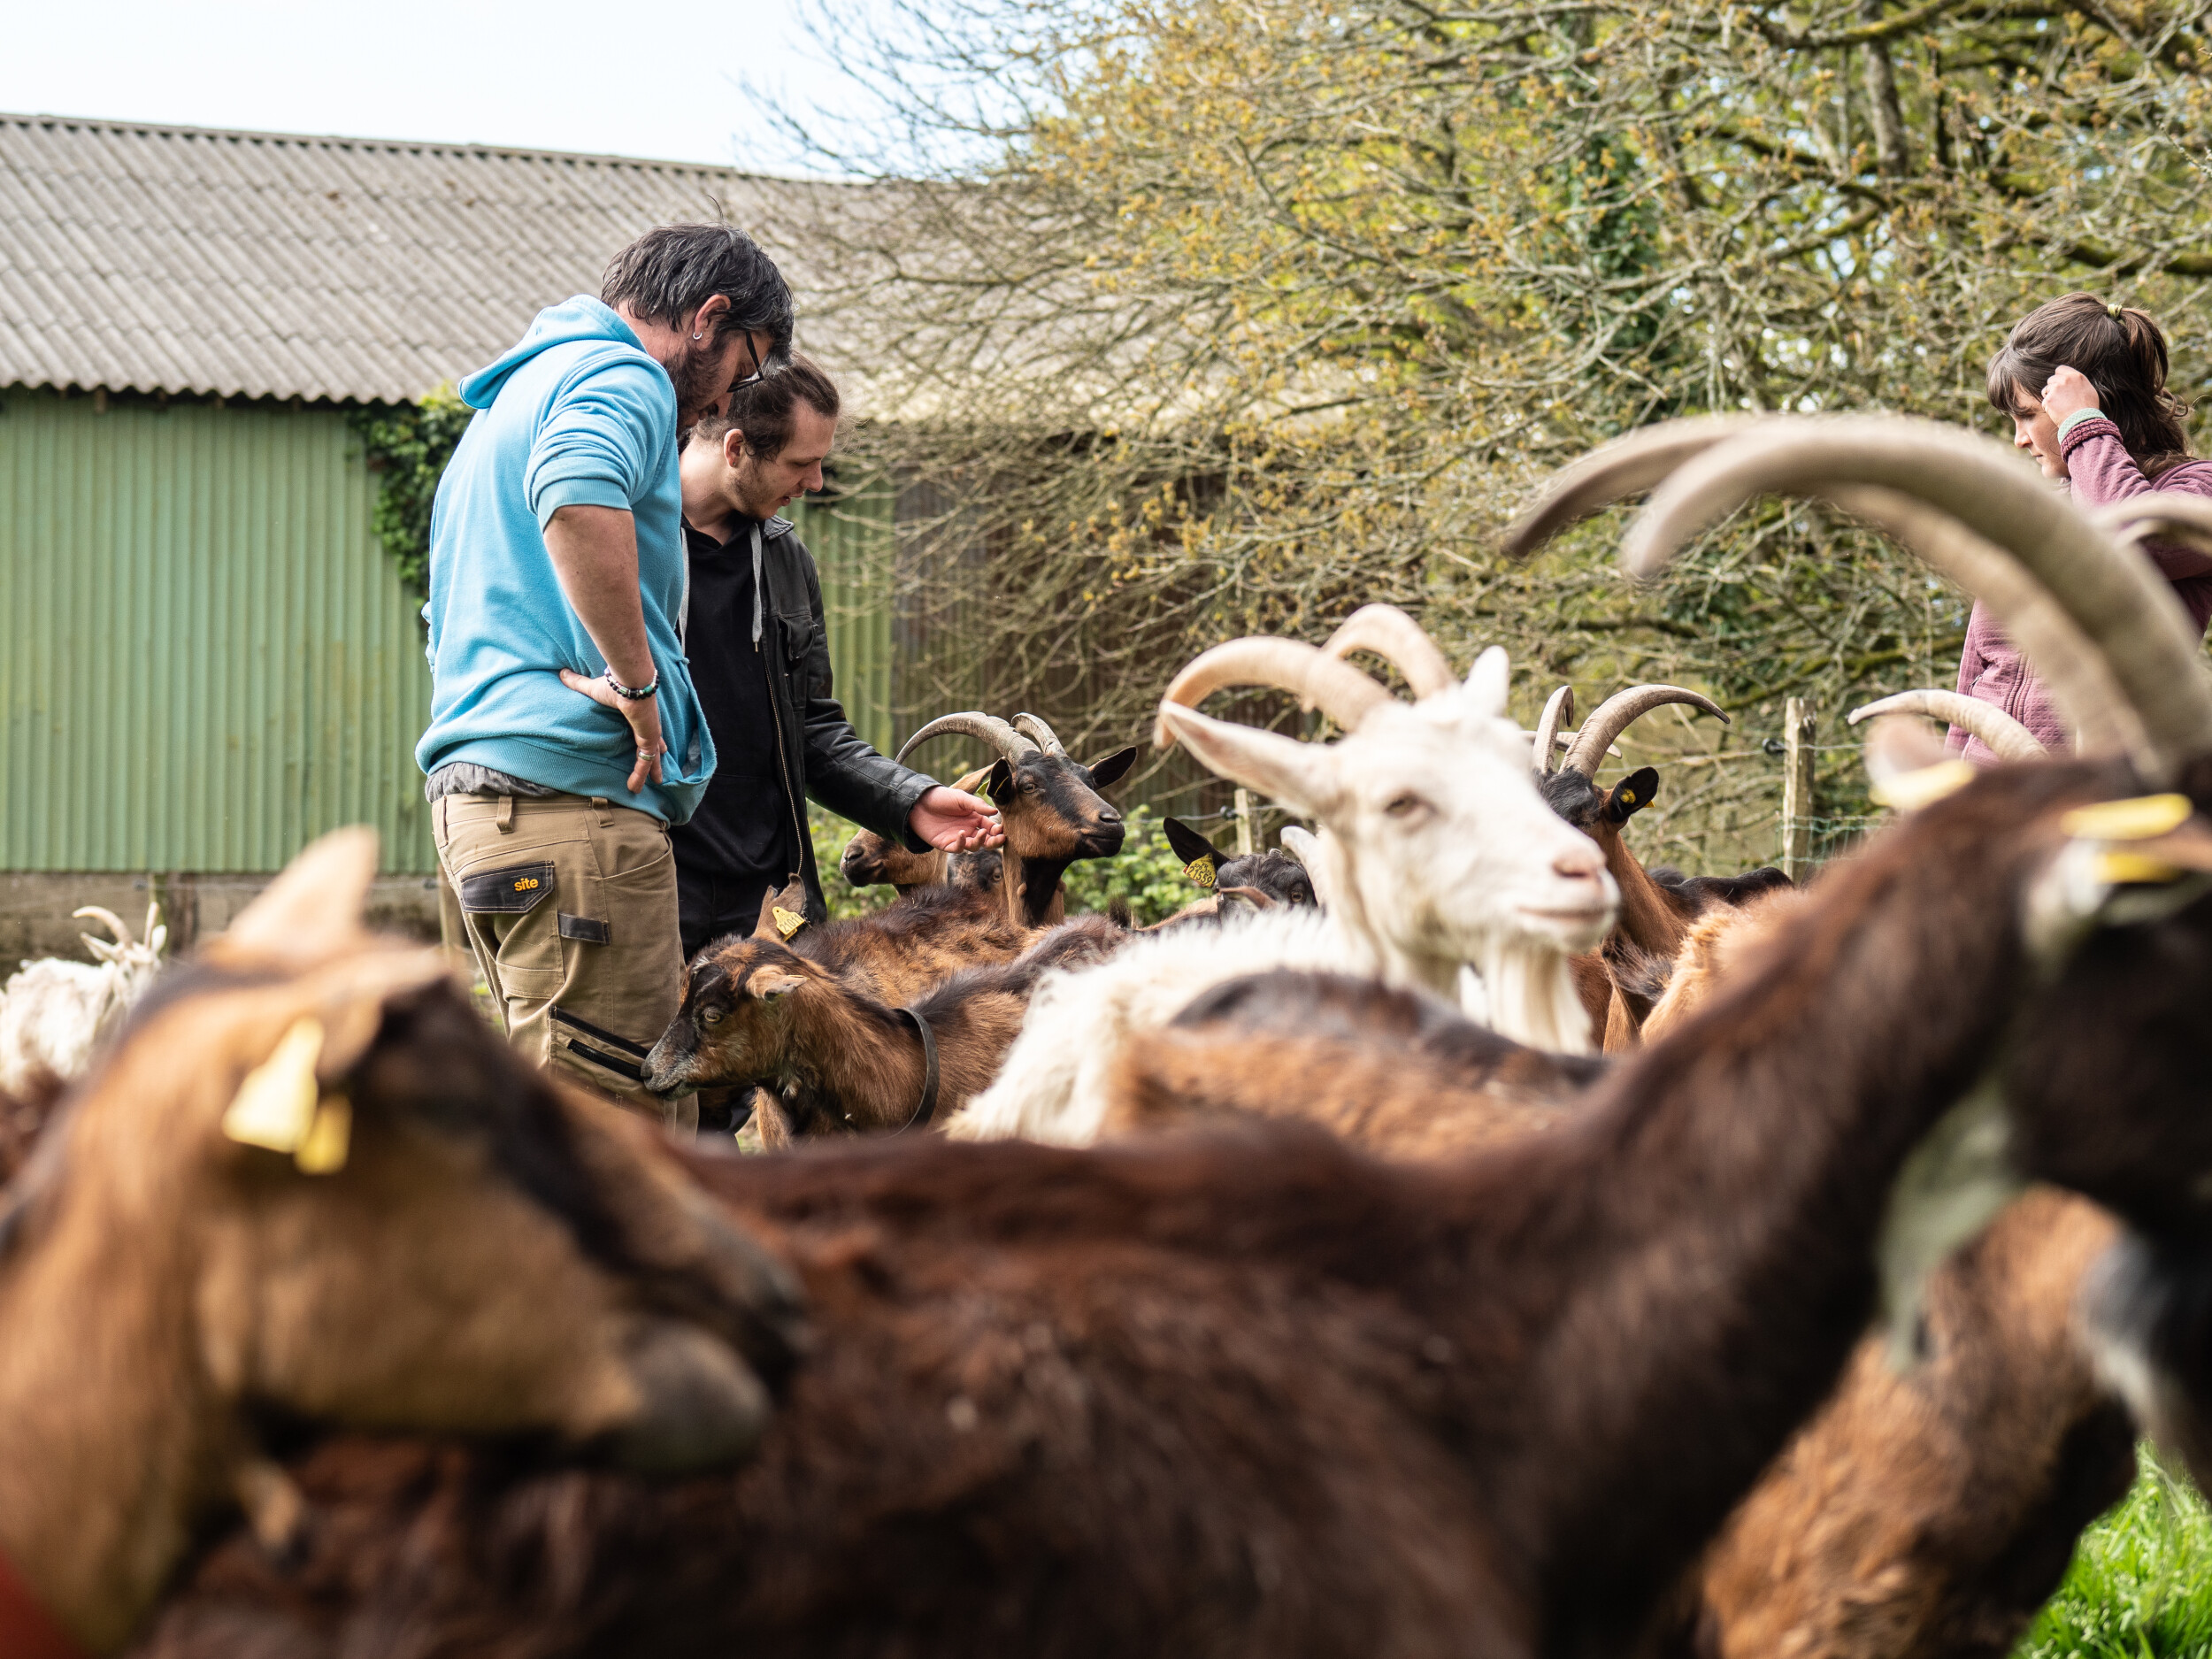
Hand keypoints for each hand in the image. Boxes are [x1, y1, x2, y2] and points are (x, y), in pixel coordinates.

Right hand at [559, 669, 664, 793]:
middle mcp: (649, 725)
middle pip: (654, 747)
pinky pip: (644, 762)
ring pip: (652, 758)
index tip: (654, 747)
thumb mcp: (593, 688)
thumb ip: (578, 683)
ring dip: (651, 772)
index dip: (650, 740)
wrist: (629, 682)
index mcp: (640, 715)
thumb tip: (562, 673)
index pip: (646, 731)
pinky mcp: (649, 739)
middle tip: (658, 774)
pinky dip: (640, 775)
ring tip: (648, 786)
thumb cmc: (615, 684)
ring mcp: (651, 733)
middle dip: (657, 760)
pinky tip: (635, 788)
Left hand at [909, 786, 1003, 852]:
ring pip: (974, 846)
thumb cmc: (941, 798)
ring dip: (979, 842)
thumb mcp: (961, 798)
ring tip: (980, 834)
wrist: (918, 803)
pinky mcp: (946, 844)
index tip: (1002, 829)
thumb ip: (978, 805)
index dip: (998, 830)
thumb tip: (995, 812)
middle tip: (1000, 839)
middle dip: (994, 841)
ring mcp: (958, 838)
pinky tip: (961, 834)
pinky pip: (957, 849)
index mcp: (975, 818)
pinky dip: (961, 844)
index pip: (991, 827)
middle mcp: (969, 829)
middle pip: (986, 841)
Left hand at [2040, 365, 2100, 424]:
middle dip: (2053, 387)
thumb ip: (2077, 383)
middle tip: (2059, 398)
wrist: (2083, 420)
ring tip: (2060, 406)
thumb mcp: (2088, 390)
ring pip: (2046, 390)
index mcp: (2076, 376)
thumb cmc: (2088, 408)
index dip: (2058, 376)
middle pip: (2051, 379)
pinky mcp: (2048, 399)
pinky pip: (2044, 401)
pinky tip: (2057, 411)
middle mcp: (2065, 380)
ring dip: (2049, 397)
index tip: (2059, 383)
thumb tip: (2071, 381)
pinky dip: (2048, 407)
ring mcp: (2056, 389)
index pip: (2060, 369)